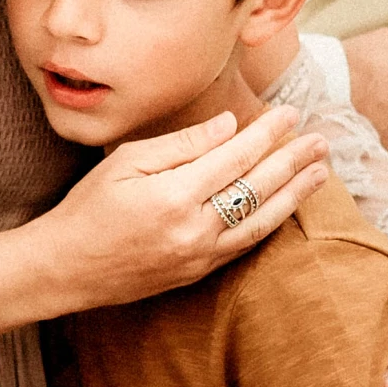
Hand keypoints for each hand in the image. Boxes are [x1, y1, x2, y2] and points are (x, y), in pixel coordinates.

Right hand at [44, 106, 328, 310]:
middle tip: (320, 139)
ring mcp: (198, 256)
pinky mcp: (198, 273)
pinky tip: (286, 206)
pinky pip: (244, 244)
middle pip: (257, 188)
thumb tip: (228, 125)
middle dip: (292, 160)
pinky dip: (270, 222)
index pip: (234, 157)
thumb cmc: (89, 207)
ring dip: (295, 194)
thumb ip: (181, 144)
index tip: (290, 113)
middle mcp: (193, 229)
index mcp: (173, 195)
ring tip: (321, 172)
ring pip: (261, 221)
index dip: (266, 133)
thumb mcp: (125, 162)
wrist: (66, 268)